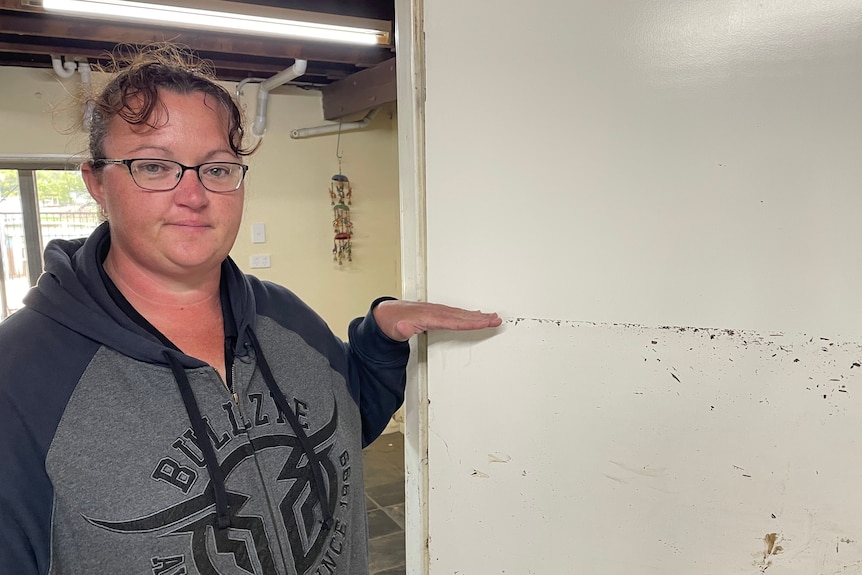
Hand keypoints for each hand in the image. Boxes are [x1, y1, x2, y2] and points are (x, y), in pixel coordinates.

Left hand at [373, 300, 502, 341]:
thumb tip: (406, 327)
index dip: (469, 322)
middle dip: (481, 318)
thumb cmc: (392, 322)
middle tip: (497, 319)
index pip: (453, 321)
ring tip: (493, 317)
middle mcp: (436, 311)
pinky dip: (469, 314)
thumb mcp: (395, 329)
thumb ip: (402, 329)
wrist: (387, 314)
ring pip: (462, 313)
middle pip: (462, 316)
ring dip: (478, 315)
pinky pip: (457, 313)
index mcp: (428, 317)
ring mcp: (438, 311)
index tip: (483, 323)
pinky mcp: (438, 312)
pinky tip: (476, 315)